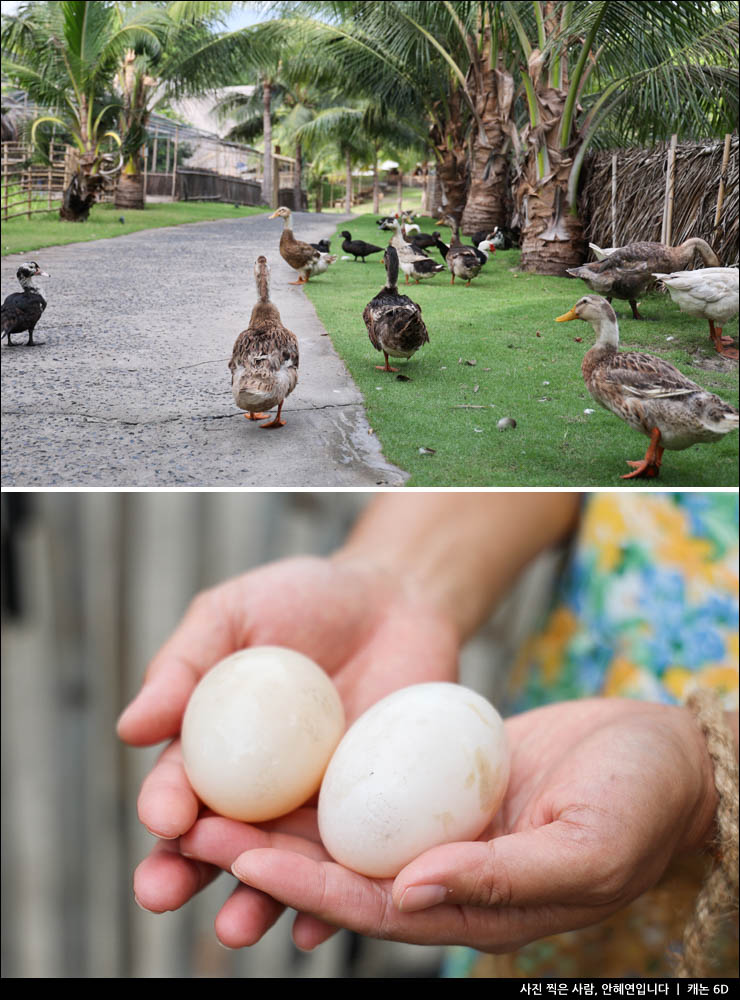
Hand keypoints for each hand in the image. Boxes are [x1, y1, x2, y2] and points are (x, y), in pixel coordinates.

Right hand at [116, 554, 459, 923]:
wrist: (395, 598)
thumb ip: (183, 665)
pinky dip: (331, 897)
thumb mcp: (235, 613)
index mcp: (215, 746)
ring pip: (278, 866)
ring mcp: (314, 806)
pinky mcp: (371, 813)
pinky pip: (350, 863)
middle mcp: (259, 789)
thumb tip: (129, 727)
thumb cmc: (305, 598)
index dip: (165, 805)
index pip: (180, 786)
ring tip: (238, 925)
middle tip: (164, 893)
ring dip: (252, 900)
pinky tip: (316, 924)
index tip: (164, 817)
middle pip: (217, 843)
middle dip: (186, 873)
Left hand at [179, 697, 717, 951]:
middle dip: (263, 853)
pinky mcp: (441, 788)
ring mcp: (440, 831)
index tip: (242, 852)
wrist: (665, 755)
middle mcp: (443, 875)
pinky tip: (280, 759)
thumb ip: (500, 878)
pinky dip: (324, 781)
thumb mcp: (584, 845)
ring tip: (209, 795)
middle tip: (189, 827)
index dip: (304, 883)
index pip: (370, 905)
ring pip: (344, 831)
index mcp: (471, 907)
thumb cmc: (639, 803)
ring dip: (278, 815)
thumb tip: (406, 891)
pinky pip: (374, 787)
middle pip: (338, 871)